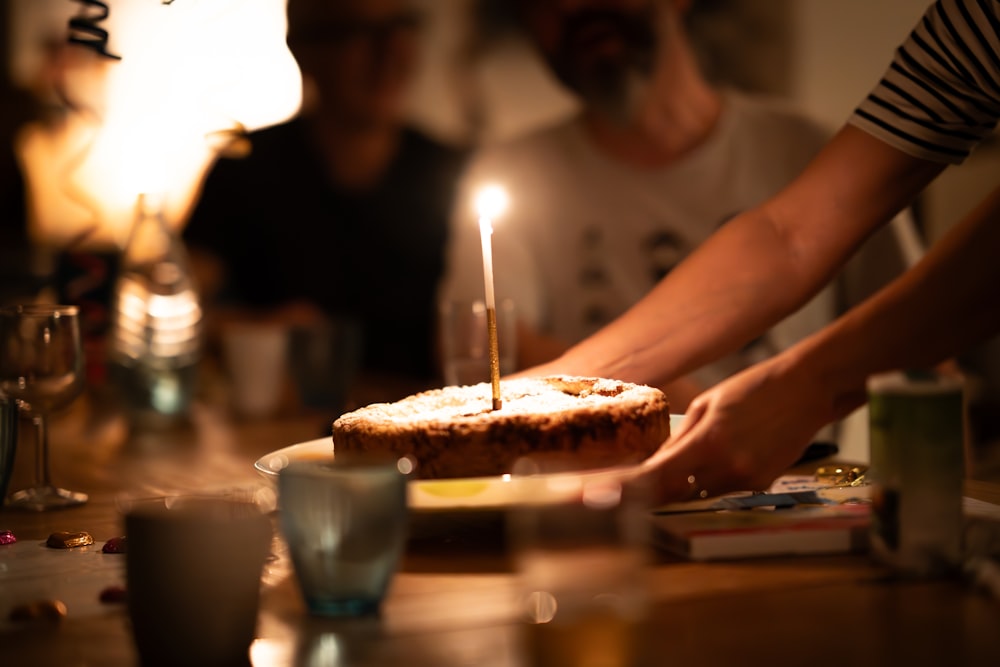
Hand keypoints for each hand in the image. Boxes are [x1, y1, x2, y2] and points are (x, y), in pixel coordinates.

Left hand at [639, 353, 863, 503]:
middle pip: (675, 493)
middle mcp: (727, 467)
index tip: (609, 492)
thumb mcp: (706, 405)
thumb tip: (656, 462)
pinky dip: (712, 479)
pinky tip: (722, 456)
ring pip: (698, 494)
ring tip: (686, 461)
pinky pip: (723, 489)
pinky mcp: (761, 484)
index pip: (657, 477)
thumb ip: (680, 438)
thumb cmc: (754, 389)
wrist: (806, 391)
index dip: (630, 488)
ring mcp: (747, 479)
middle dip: (653, 490)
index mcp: (708, 441)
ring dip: (684, 483)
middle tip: (633, 484)